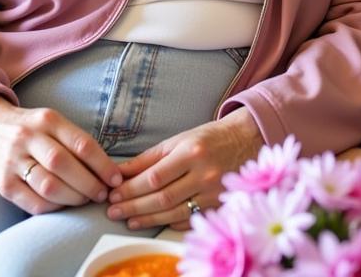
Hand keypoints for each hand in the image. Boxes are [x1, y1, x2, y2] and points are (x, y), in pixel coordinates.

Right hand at [0, 95, 121, 213]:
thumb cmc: (31, 128)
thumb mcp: (52, 122)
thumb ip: (75, 141)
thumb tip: (107, 168)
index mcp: (47, 120)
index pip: (81, 143)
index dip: (103, 164)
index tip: (116, 178)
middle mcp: (28, 138)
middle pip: (64, 165)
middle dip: (89, 184)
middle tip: (103, 194)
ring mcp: (13, 162)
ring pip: (49, 186)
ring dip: (74, 198)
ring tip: (86, 199)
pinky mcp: (3, 184)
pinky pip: (33, 203)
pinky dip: (53, 208)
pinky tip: (64, 205)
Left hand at [106, 110, 263, 230]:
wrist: (247, 140)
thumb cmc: (209, 138)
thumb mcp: (180, 139)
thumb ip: (150, 157)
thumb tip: (121, 171)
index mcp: (191, 152)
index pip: (154, 177)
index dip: (131, 188)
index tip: (113, 193)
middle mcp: (203, 174)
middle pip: (162, 197)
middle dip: (133, 206)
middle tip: (113, 211)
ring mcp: (213, 193)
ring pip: (174, 213)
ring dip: (147, 218)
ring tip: (128, 220)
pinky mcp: (219, 206)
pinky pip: (189, 220)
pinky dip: (169, 222)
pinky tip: (154, 222)